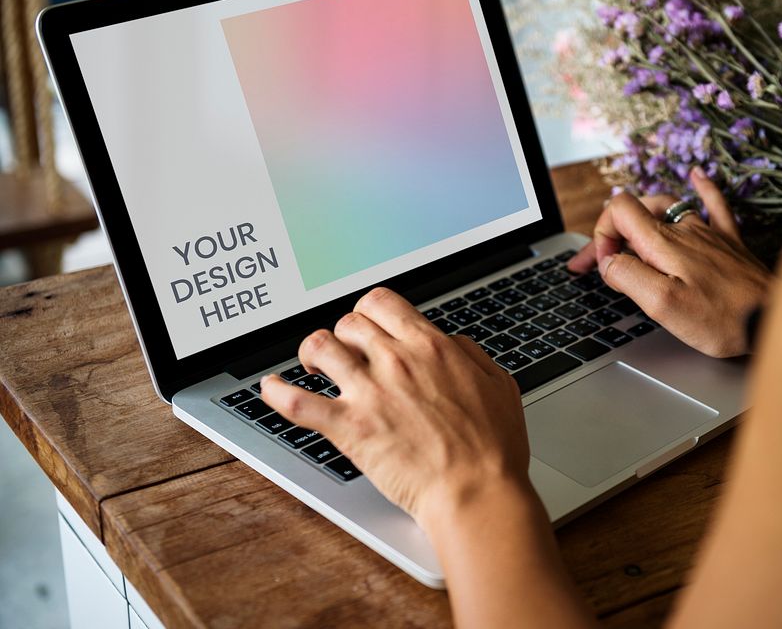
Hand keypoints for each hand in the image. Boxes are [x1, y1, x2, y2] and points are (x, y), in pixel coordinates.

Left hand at [259, 287, 531, 528]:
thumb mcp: (498, 384)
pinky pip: (297, 402)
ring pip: (320, 346)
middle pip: (349, 321)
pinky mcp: (349, 428)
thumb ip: (470, 355)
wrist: (476, 491)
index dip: (368, 311)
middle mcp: (396, 361)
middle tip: (344, 352)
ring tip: (313, 365)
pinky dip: (276, 392)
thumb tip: (451, 342)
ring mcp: (369, 392)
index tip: (367, 326)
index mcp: (430, 347)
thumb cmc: (491, 447)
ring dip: (312, 352)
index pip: (382, 303)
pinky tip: (270, 387)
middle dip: (344, 333)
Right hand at [568, 167, 771, 356]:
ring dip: (641, 215)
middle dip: (613, 232)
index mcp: (663, 242)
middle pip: (637, 211)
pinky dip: (702, 187)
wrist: (772, 320)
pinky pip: (715, 204)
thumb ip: (627, 276)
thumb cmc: (720, 319)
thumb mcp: (661, 304)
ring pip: (668, 207)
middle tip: (603, 264)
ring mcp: (708, 233)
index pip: (618, 210)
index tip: (607, 265)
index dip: (602, 234)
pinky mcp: (729, 242)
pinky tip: (697, 175)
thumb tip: (609, 261)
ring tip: (627, 235)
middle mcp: (684, 229)